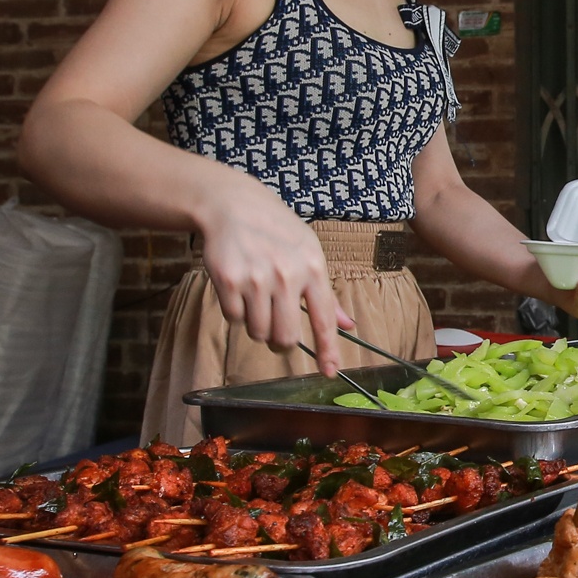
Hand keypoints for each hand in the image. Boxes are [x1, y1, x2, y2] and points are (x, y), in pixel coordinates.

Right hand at [196, 187, 353, 375]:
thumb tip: (348, 325)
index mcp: (313, 268)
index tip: (329, 371)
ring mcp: (257, 278)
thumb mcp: (310, 253)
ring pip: (257, 331)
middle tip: (275, 330)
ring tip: (256, 298)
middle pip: (285, 337)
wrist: (235, 206)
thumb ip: (326, 294)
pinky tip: (238, 288)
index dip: (327, 350)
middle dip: (280, 342)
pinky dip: (235, 311)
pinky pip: (233, 318)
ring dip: (256, 324)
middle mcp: (287, 275)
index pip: (324, 320)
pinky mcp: (229, 280)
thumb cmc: (277, 232)